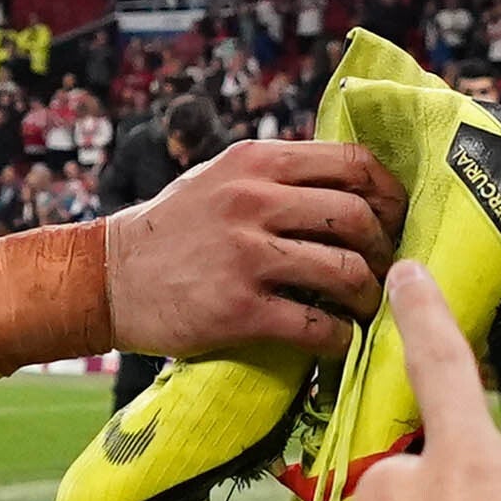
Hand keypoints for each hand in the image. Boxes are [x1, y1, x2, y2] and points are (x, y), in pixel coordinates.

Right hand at [103, 138, 400, 357]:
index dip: (389, 194)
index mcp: (257, 160)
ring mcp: (245, 255)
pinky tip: (336, 339)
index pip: (353, 163)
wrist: (105, 278)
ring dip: (368, 296)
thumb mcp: (220, 177)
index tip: (395, 220)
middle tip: (383, 271)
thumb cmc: (172, 229)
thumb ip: (278, 175)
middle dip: (384, 249)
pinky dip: (339, 337)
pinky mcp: (238, 310)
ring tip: (365, 308)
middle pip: (357, 217)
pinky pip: (316, 325)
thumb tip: (353, 186)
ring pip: (345, 271)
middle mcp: (253, 200)